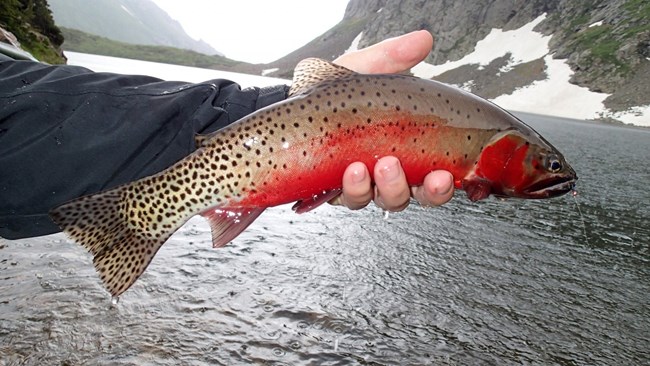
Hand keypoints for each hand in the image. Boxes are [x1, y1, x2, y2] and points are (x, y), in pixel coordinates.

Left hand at [331, 31, 454, 210]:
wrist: (292, 101)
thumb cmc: (333, 90)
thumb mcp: (363, 70)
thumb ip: (392, 57)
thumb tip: (423, 40)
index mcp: (404, 147)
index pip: (431, 176)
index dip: (441, 184)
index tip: (444, 175)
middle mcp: (387, 172)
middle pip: (413, 196)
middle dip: (417, 190)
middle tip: (399, 165)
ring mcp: (363, 183)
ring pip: (385, 200)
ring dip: (388, 188)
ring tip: (377, 165)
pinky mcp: (335, 190)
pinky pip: (350, 200)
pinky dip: (354, 188)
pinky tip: (352, 170)